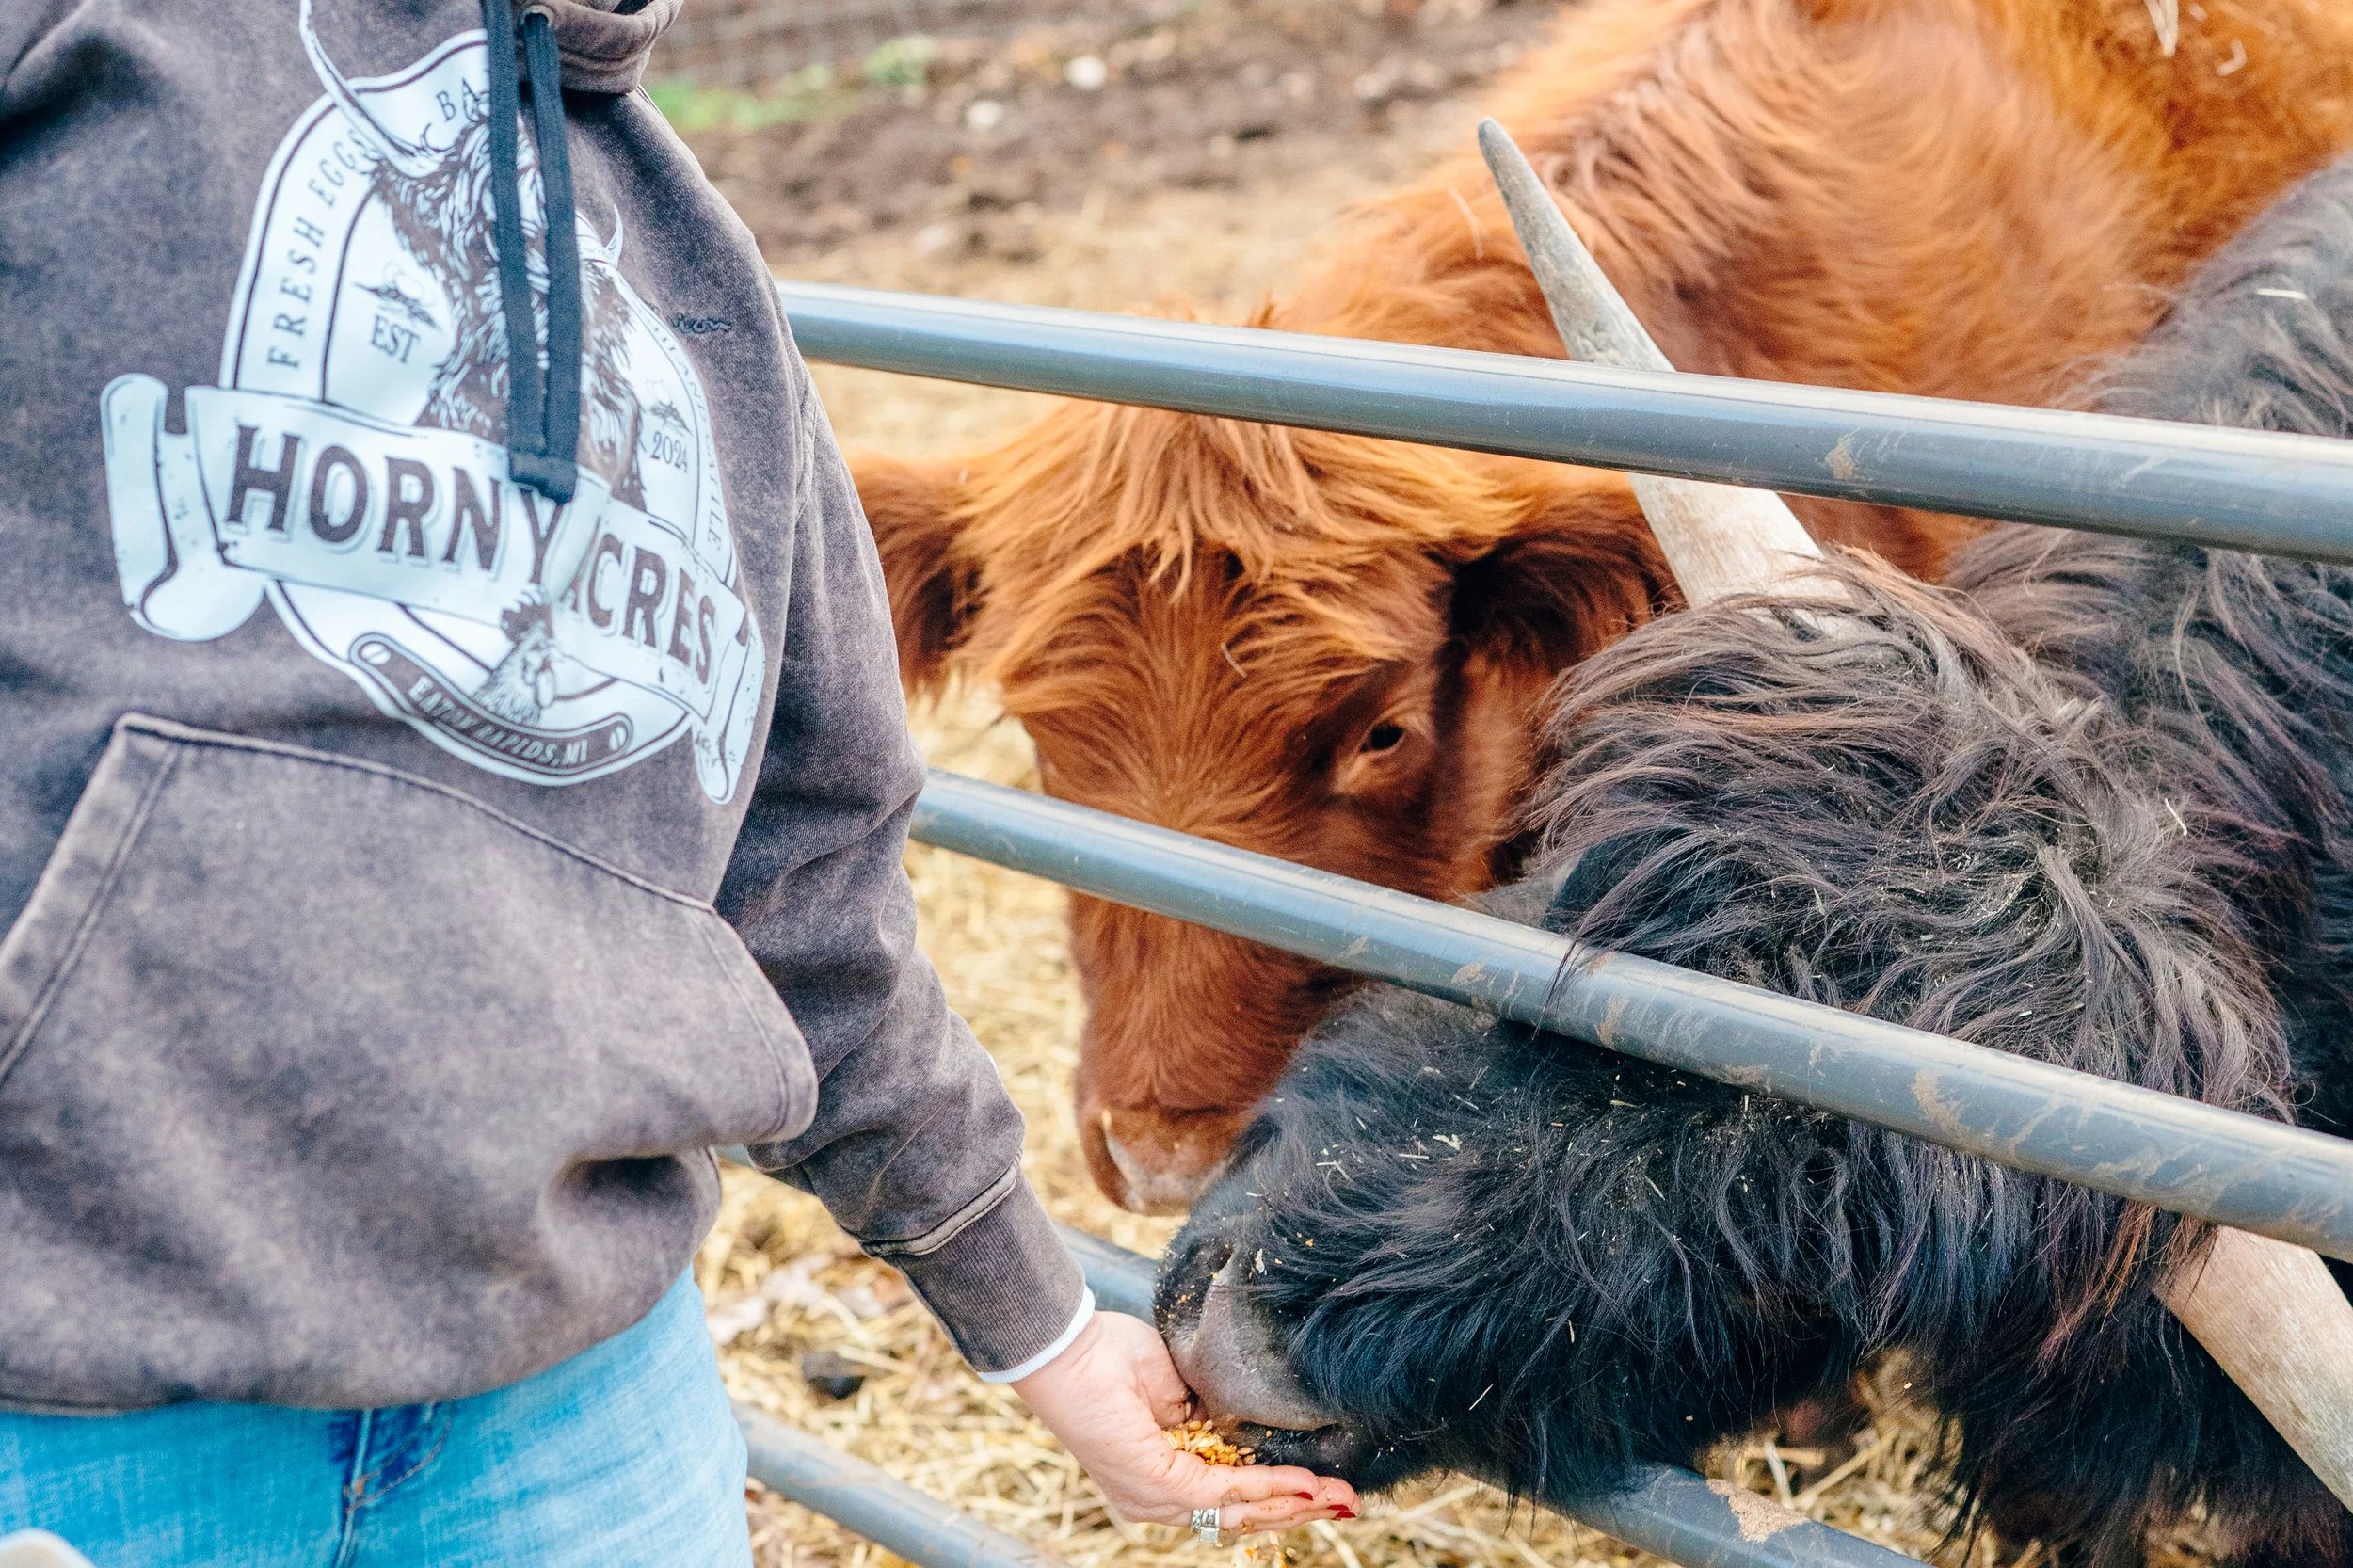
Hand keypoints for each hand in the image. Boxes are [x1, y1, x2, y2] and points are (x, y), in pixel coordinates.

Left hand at [1012, 1311, 1359, 1533]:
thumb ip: (1212, 1414)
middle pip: (1241, 1517)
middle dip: (1300, 1511)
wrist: (1069, 1346)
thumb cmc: (1109, 1356)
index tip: (1325, 1488)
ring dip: (1294, 1504)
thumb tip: (1250, 1424)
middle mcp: (1157, 1500)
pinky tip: (1300, 1483)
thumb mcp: (1177, 1388)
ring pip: (1238, 1513)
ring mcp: (1153, 1498)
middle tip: (1348, 1502)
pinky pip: (1222, 1492)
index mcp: (1162, 1477)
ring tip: (1337, 1497)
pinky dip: (1266, 1487)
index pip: (1231, 1500)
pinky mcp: (1154, 1485)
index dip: (1280, 1497)